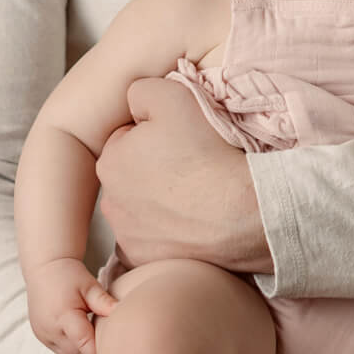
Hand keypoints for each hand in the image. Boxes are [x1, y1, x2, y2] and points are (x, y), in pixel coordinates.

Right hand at [26, 257, 117, 353]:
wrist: (45, 268)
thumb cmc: (69, 274)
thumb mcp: (90, 286)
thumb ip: (104, 302)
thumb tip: (123, 314)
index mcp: (64, 317)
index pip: (86, 348)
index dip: (103, 352)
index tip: (117, 348)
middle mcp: (51, 330)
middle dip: (95, 353)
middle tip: (109, 340)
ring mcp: (44, 335)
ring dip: (84, 352)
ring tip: (95, 335)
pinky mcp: (41, 337)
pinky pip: (61, 352)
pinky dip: (74, 348)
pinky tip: (83, 334)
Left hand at [97, 76, 272, 273]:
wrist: (244, 213)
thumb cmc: (208, 153)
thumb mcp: (172, 96)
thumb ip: (141, 91)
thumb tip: (135, 103)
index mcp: (109, 161)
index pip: (128, 139)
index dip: (158, 136)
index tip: (184, 141)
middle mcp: (110, 203)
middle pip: (133, 176)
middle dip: (155, 171)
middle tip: (193, 168)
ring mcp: (128, 238)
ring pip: (143, 210)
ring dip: (162, 204)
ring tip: (198, 198)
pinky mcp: (149, 262)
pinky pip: (155, 241)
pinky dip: (170, 234)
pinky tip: (196, 225)